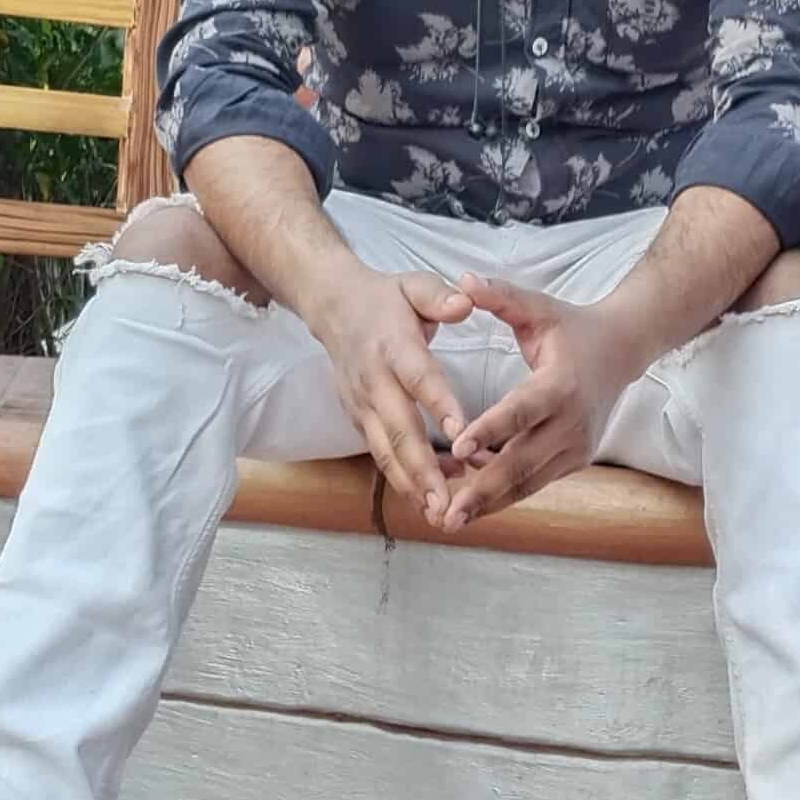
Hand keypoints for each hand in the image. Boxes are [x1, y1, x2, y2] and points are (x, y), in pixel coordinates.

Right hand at [306, 258, 479, 527]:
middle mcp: (375, 381)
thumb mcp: (414, 284)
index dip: (439, 404)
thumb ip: (440, 296)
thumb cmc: (386, 298)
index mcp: (394, 346)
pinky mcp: (359, 419)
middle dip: (422, 470)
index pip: (419, 378)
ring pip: (386, 451)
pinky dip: (403, 478)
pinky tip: (428, 499)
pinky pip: (382, 453)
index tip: (461, 433)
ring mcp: (363, 404)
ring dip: (411, 485)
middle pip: (398, 430)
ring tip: (437, 514)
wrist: (333, 307)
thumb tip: (466, 303)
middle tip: (445, 503)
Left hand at [437, 278, 637, 529]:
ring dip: (489, 501)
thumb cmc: (572, 329)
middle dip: (483, 491)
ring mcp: (575, 447)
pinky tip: (469, 500)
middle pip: (523, 463)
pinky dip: (503, 493)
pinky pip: (534, 481)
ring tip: (450, 520)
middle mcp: (571, 423)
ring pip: (527, 482)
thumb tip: (463, 281)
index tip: (458, 447)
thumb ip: (500, 296)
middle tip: (447, 514)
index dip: (491, 430)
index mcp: (560, 384)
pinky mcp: (575, 461)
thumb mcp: (538, 309)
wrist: (623, 352)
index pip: (521, 411)